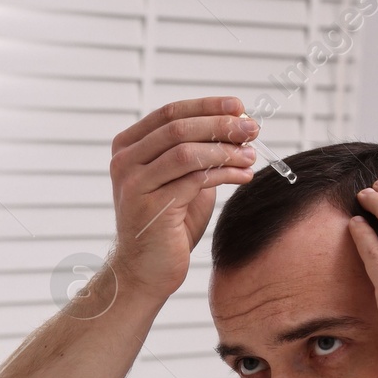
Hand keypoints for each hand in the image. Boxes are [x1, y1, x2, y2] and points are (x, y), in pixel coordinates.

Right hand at [105, 96, 257, 299]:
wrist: (146, 271)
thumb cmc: (168, 225)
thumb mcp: (183, 179)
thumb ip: (199, 152)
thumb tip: (238, 125)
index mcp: (127, 147)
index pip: (170, 113)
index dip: (208, 106)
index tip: (240, 107)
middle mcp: (124, 162)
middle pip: (178, 127)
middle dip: (221, 125)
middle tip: (253, 129)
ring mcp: (134, 184)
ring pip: (185, 151)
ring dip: (225, 150)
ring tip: (251, 155)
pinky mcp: (150, 207)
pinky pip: (194, 180)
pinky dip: (224, 174)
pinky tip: (243, 176)